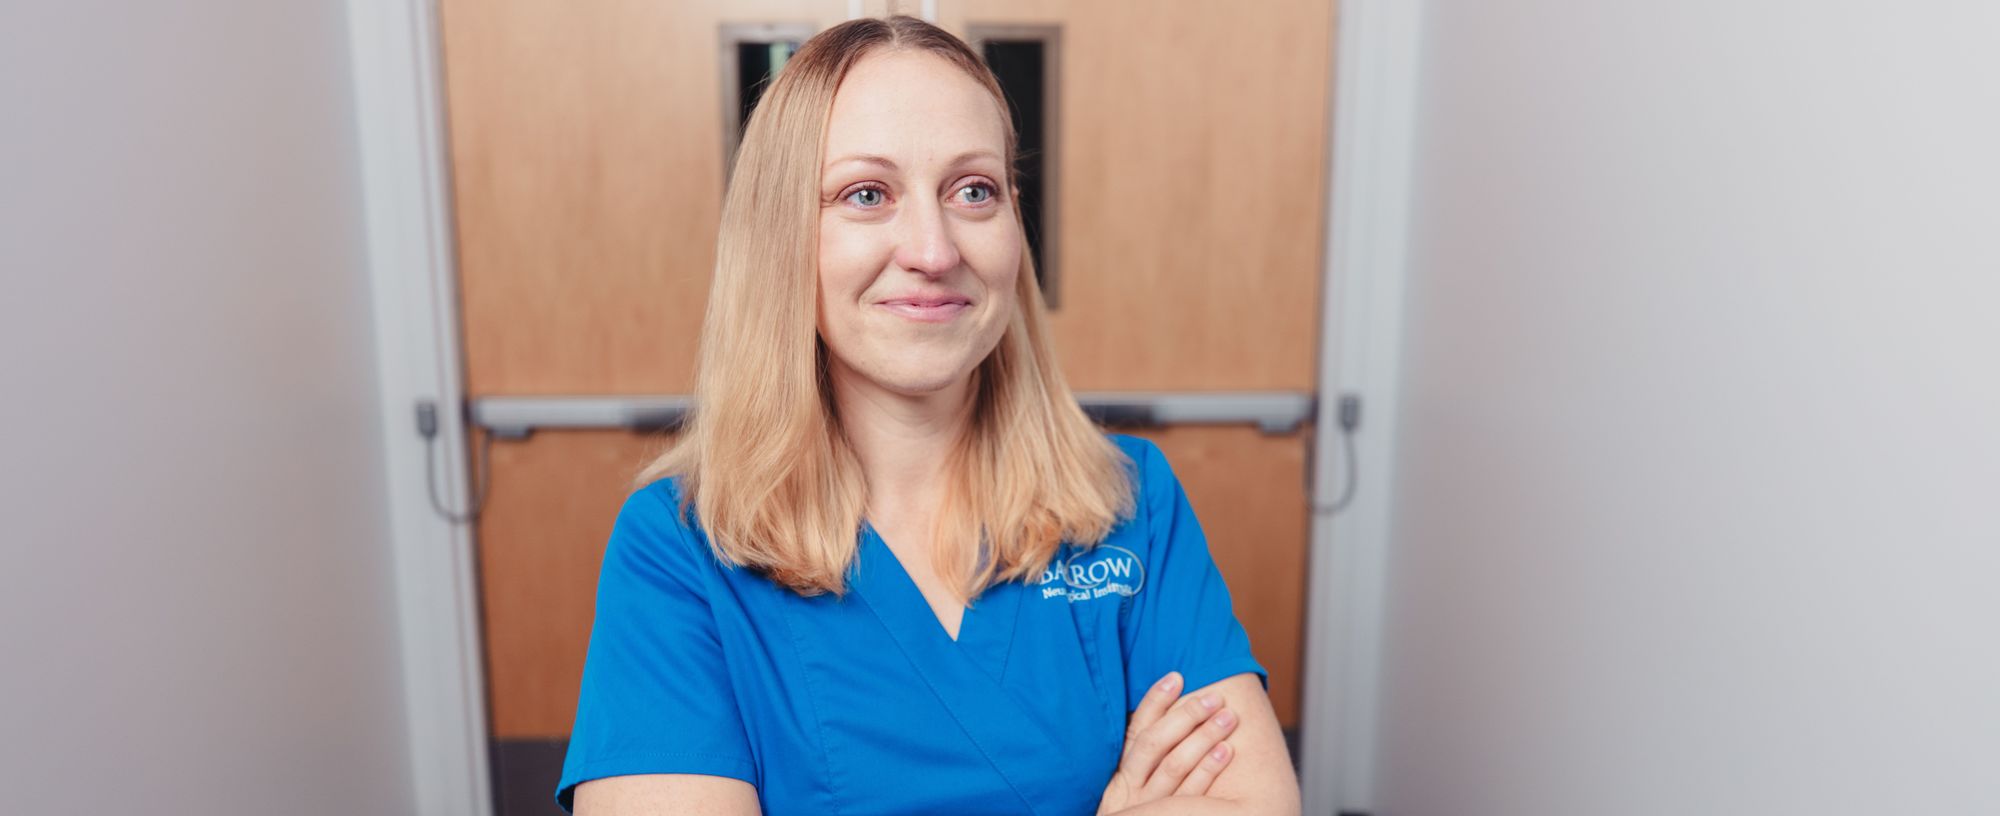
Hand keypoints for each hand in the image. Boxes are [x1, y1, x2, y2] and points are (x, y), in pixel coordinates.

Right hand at [1096, 672, 1239, 814]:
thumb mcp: (1128, 789)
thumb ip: (1142, 759)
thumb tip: (1164, 715)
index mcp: (1119, 777)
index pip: (1136, 731)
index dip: (1155, 701)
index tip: (1177, 677)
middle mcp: (1129, 791)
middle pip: (1156, 745)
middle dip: (1186, 716)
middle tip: (1215, 697)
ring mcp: (1149, 808)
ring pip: (1175, 766)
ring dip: (1203, 738)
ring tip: (1228, 717)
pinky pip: (1191, 796)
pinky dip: (1208, 771)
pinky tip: (1226, 752)